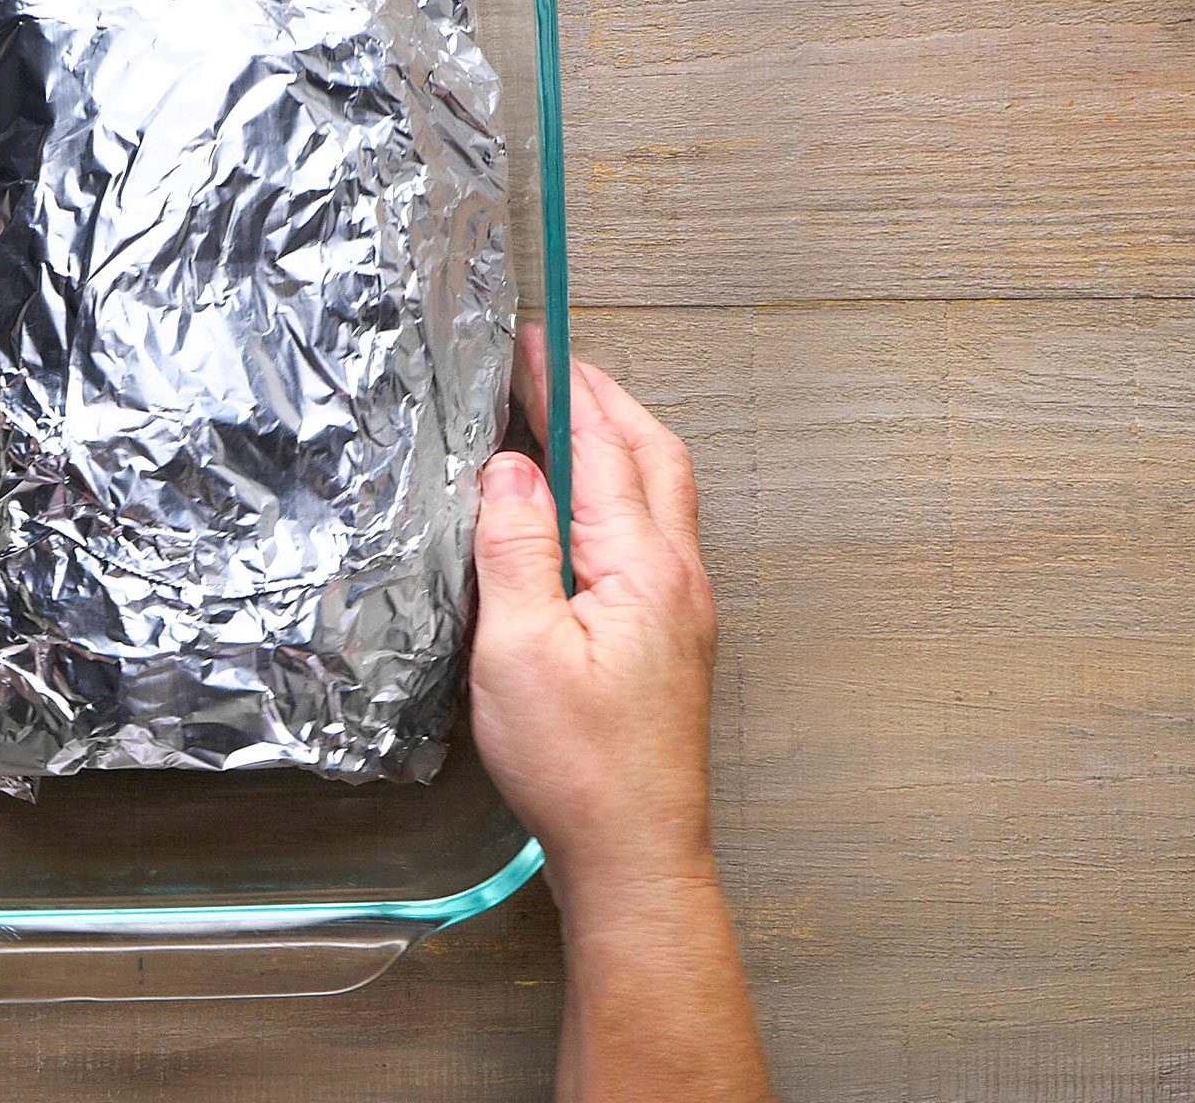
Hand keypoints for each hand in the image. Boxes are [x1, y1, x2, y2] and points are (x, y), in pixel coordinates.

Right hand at [469, 329, 718, 903]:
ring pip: (661, 492)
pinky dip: (620, 490)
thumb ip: (515, 546)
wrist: (635, 852)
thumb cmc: (580, 765)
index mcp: (642, 566)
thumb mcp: (519, 648)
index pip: (600, 446)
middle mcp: (678, 576)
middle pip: (652, 454)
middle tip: (551, 363)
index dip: (564, 386)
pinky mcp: (674, 638)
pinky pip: (655, 534)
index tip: (532, 342)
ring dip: (617, 441)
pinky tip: (584, 508)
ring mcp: (684, 607)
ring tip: (565, 418)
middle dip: (602, 397)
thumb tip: (510, 468)